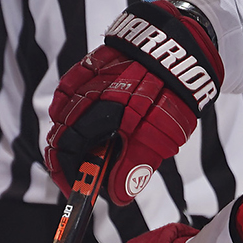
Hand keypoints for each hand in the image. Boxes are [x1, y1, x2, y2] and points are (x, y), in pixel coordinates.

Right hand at [46, 0, 222, 204]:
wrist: (181, 46)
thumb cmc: (172, 93)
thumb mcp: (160, 138)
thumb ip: (135, 166)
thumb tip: (117, 195)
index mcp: (105, 115)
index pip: (68, 151)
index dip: (68, 175)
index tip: (76, 189)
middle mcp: (89, 95)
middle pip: (60, 135)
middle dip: (67, 161)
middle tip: (82, 176)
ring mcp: (86, 78)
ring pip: (62, 114)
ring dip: (68, 137)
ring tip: (86, 151)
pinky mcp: (88, 64)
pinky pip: (67, 89)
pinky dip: (67, 108)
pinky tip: (75, 118)